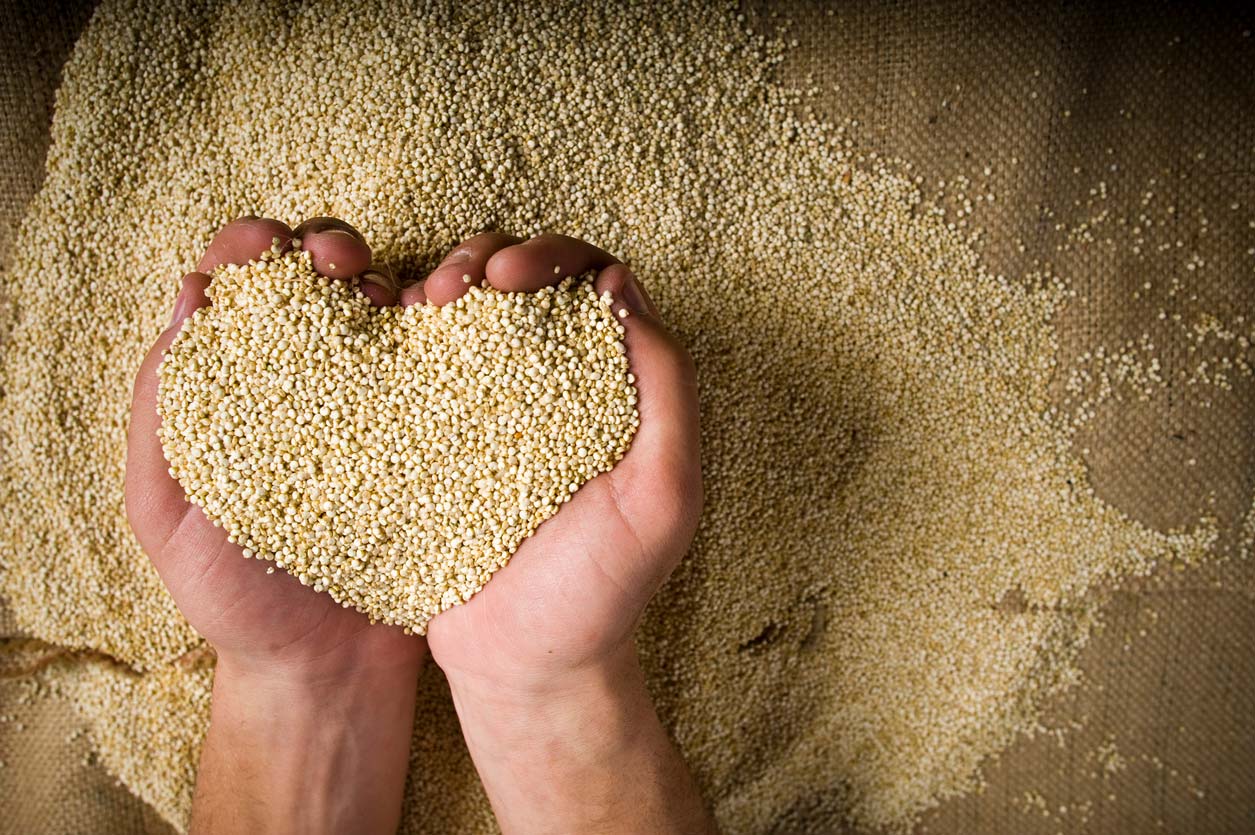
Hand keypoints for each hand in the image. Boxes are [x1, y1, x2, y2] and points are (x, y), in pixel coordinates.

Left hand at [126, 216, 422, 834]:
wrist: (329, 670)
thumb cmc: (238, 598)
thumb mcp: (167, 511)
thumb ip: (164, 411)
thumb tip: (194, 297)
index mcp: (236, 387)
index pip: (239, 288)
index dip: (252, 249)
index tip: (272, 250)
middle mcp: (308, 379)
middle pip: (318, 278)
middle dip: (327, 245)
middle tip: (342, 263)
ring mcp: (377, 400)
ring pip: (389, 302)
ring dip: (397, 273)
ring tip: (410, 290)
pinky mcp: (436, 427)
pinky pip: (445, 358)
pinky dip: (451, 324)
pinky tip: (456, 320)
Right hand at [414, 233, 710, 833]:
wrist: (524, 666)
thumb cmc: (602, 591)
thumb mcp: (662, 496)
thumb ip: (667, 392)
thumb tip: (623, 287)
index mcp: (612, 384)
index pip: (590, 281)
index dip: (551, 256)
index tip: (510, 277)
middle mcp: (550, 382)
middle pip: (517, 279)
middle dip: (483, 256)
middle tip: (455, 286)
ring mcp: (484, 407)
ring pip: (458, 310)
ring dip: (433, 281)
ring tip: (416, 304)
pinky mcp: (429, 437)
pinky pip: (409, 364)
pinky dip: (391, 333)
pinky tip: (376, 333)